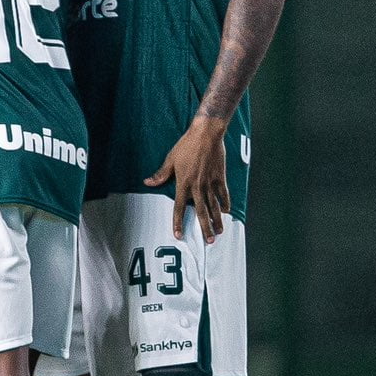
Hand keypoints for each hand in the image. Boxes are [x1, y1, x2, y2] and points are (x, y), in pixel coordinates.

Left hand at [145, 117, 229, 241]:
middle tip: (209, 241)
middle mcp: (198, 186)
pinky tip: (226, 212)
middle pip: (201, 212)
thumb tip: (148, 182)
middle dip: (205, 228)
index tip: (179, 234)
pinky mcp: (220, 177)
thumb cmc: (186, 145)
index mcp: (183, 183)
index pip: (179, 207)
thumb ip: (161, 174)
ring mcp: (210, 183)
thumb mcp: (170, 159)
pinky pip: (224, 194)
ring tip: (219, 232)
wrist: (206, 134)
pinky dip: (225, 204)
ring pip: (214, 206)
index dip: (178, 222)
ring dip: (217, 220)